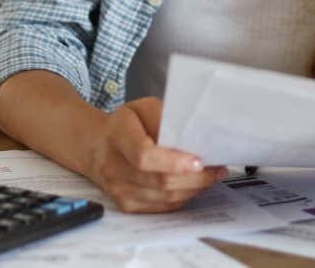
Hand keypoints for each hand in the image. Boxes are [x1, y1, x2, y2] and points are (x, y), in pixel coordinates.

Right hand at [86, 97, 227, 212]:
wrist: (97, 147)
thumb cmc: (126, 125)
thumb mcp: (143, 108)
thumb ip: (164, 118)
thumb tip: (191, 136)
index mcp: (118, 136)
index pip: (144, 156)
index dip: (174, 162)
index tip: (199, 161)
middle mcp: (114, 167)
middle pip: (160, 181)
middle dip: (195, 177)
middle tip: (217, 168)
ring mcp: (118, 190)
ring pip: (165, 198)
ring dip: (194, 188)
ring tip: (211, 175)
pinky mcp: (127, 205)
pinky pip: (163, 207)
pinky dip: (184, 197)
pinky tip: (194, 184)